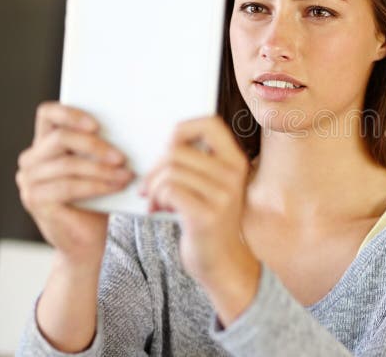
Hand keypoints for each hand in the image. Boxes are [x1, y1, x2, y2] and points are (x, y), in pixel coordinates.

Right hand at [16, 101, 134, 268]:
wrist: (91, 240)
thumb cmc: (100, 200)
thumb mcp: (101, 167)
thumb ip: (105, 147)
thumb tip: (131, 126)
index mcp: (45, 144)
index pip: (48, 114)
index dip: (71, 113)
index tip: (97, 124)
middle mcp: (31, 160)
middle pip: (61, 138)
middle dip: (95, 146)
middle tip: (122, 157)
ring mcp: (29, 181)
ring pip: (68, 164)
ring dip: (102, 169)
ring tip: (126, 175)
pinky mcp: (35, 200)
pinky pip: (69, 186)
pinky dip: (97, 185)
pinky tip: (117, 186)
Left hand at [140, 115, 257, 292]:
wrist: (221, 262)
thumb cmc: (208, 220)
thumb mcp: (212, 185)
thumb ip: (198, 162)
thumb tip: (166, 143)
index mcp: (236, 161)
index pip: (210, 124)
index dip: (183, 129)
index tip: (169, 148)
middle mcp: (233, 174)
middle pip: (177, 151)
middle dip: (155, 168)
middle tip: (150, 186)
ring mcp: (223, 195)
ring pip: (169, 171)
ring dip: (153, 187)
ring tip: (155, 200)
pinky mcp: (207, 215)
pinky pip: (169, 190)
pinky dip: (156, 198)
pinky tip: (157, 209)